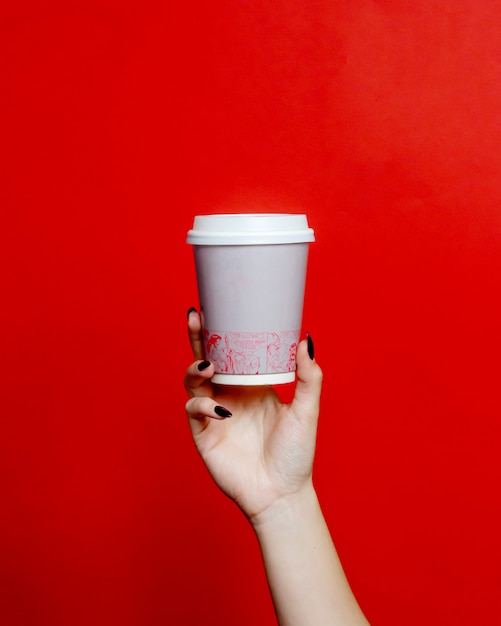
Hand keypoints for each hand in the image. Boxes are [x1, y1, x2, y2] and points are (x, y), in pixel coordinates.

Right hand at [184, 309, 322, 524]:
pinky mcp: (204, 434)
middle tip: (195, 316)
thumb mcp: (306, 411)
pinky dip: (204, 406)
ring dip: (196, 368)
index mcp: (250, 385)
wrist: (282, 494)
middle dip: (197, 337)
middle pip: (206, 358)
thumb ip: (309, 377)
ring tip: (208, 365)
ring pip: (193, 381)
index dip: (222, 330)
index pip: (232, 351)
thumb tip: (306, 339)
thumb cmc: (296, 454)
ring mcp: (214, 413)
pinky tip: (222, 410)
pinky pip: (195, 411)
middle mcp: (229, 394)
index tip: (219, 306)